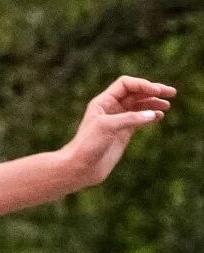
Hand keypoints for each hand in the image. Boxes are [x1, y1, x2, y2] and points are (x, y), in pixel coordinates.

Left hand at [59, 76, 174, 188]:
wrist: (81, 167)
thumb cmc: (88, 145)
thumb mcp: (107, 127)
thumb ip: (130, 119)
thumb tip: (153, 114)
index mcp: (103, 102)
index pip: (126, 85)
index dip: (142, 85)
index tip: (156, 91)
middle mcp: (111, 108)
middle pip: (135, 93)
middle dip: (153, 91)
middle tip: (171, 93)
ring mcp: (118, 120)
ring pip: (139, 106)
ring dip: (153, 103)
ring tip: (167, 105)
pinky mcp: (123, 132)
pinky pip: (140, 119)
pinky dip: (151, 116)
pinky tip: (159, 116)